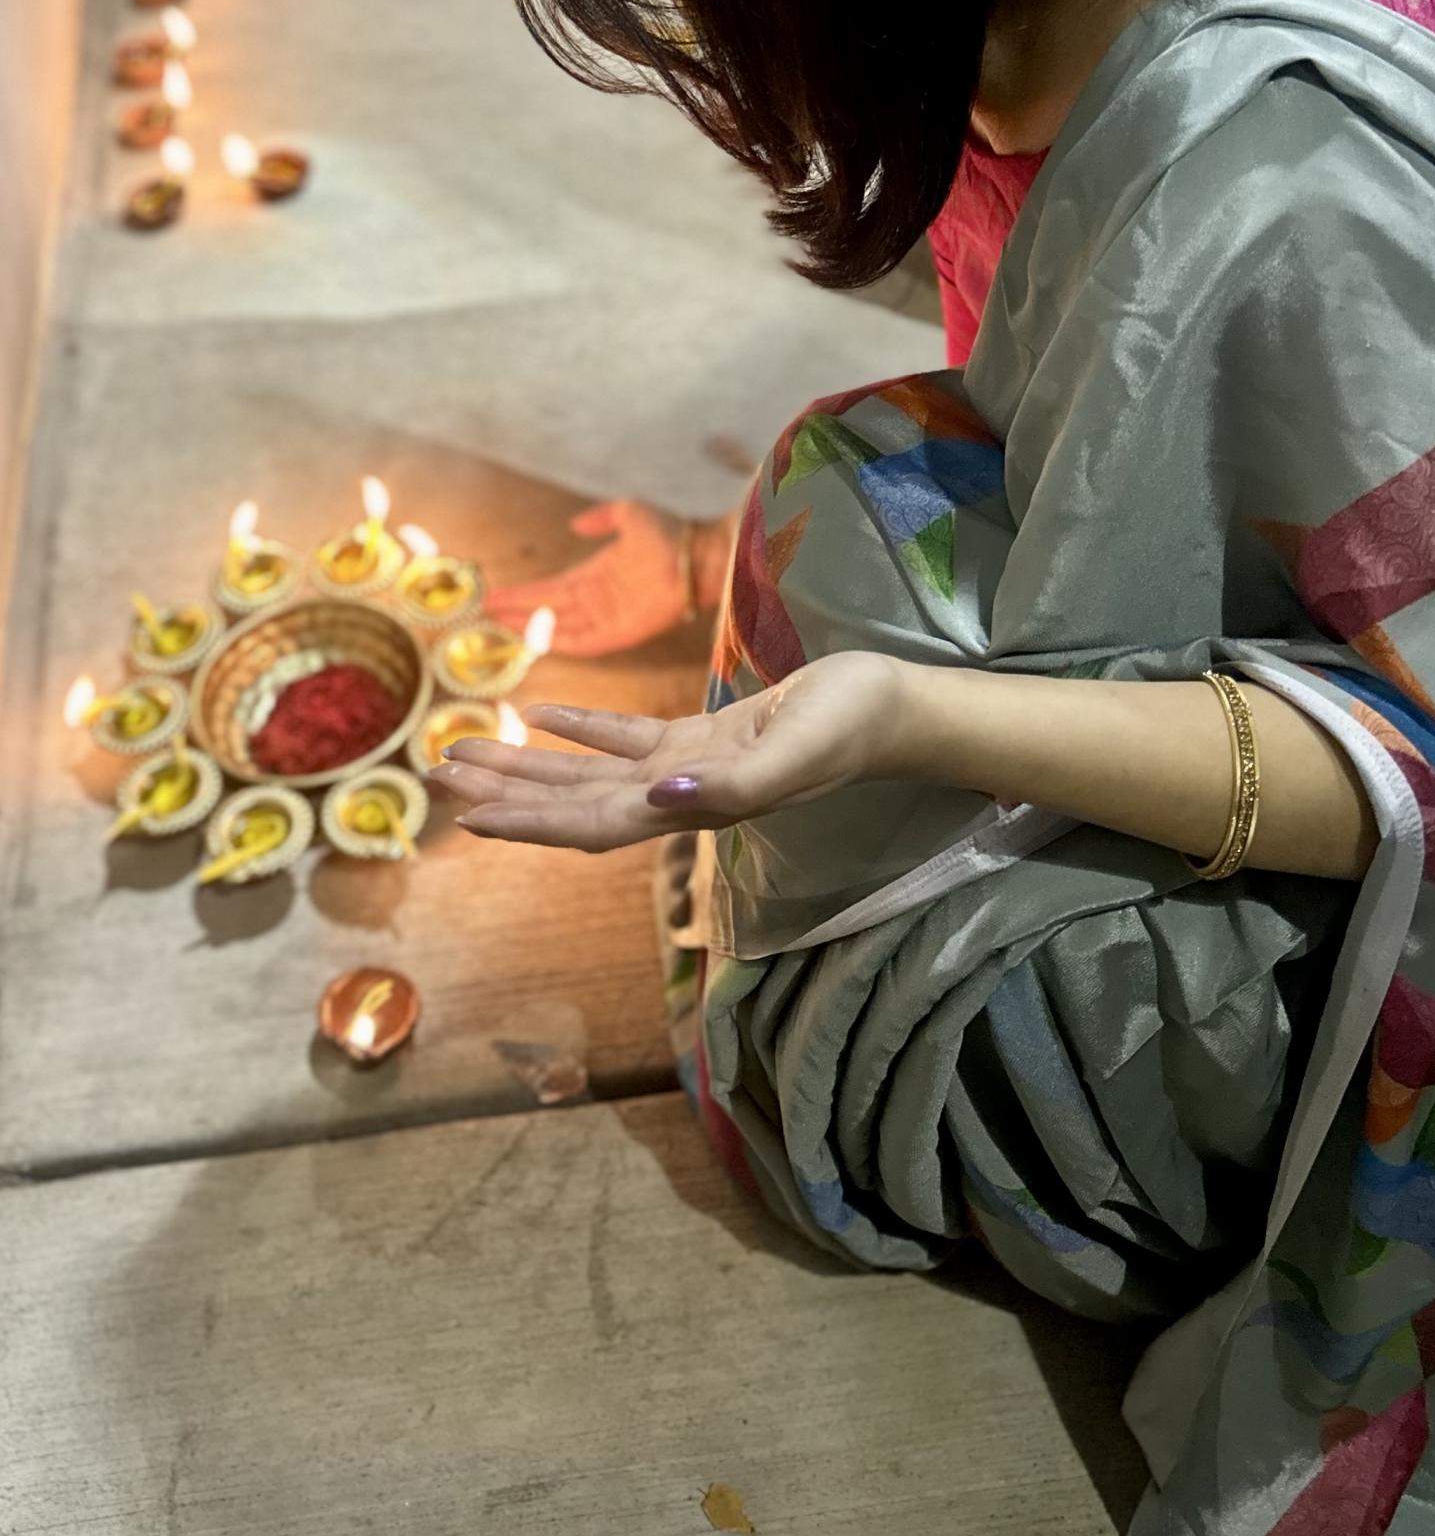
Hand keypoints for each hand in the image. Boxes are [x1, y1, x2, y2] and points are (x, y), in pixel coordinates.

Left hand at [426, 652, 912, 851]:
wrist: (895, 710)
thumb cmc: (851, 726)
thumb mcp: (794, 752)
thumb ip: (731, 785)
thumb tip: (661, 794)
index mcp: (693, 807)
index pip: (593, 825)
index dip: (529, 825)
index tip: (468, 819)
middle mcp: (679, 797)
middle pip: (574, 805)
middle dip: (506, 794)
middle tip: (437, 774)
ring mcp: (690, 767)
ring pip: (590, 773)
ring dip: (528, 766)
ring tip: (466, 750)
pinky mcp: (705, 737)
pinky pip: (627, 737)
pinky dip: (581, 729)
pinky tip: (541, 715)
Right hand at [485, 500, 725, 658]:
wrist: (700, 556)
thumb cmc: (671, 533)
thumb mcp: (630, 513)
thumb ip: (602, 517)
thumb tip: (575, 525)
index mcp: (597, 573)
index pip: (551, 588)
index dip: (522, 592)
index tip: (493, 593)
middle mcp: (598, 598)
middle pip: (547, 609)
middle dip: (515, 611)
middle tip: (481, 614)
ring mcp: (608, 617)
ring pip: (559, 626)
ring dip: (531, 627)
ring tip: (497, 625)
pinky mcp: (621, 633)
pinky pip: (585, 642)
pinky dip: (561, 642)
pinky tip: (536, 642)